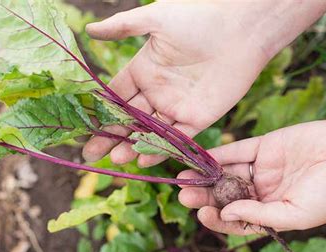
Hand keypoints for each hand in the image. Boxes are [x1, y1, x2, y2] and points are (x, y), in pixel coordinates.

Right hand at [82, 0, 325, 166]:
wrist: (241, 27)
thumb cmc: (200, 17)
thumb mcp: (156, 18)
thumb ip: (123, 27)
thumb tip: (90, 29)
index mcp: (144, 69)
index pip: (116, 96)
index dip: (100, 112)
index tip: (84, 128)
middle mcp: (158, 90)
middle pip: (129, 119)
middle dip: (111, 136)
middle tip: (92, 154)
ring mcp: (177, 106)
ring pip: (150, 132)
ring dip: (133, 145)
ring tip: (116, 159)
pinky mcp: (198, 118)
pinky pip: (177, 138)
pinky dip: (162, 149)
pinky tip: (144, 159)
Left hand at [178, 106, 325, 234]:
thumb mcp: (296, 214)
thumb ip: (259, 215)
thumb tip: (225, 212)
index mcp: (270, 213)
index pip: (236, 220)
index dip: (217, 219)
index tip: (203, 214)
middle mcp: (262, 192)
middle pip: (226, 196)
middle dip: (205, 196)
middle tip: (184, 195)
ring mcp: (261, 169)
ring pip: (226, 173)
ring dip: (205, 175)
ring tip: (184, 178)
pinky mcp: (263, 146)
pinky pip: (236, 151)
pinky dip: (218, 154)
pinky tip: (200, 157)